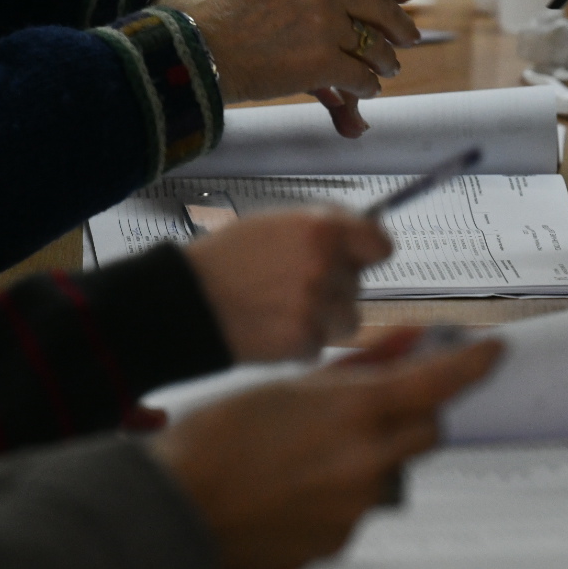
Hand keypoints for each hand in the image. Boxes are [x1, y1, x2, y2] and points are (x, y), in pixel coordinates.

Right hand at [150, 331, 502, 568]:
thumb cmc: (216, 441)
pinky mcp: (337, 544)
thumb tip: (402, 345)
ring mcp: (356, 510)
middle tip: (371, 405)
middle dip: (410, 416)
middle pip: (424, 433)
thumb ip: (350, 371)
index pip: (437, 385)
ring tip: (302, 455)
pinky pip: (354, 510)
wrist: (174, 517)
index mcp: (356, 413)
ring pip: (386, 474)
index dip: (469, 365)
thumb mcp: (282, 388)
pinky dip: (335, 495)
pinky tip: (288, 490)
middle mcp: (369, 464)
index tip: (492, 351)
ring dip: (366, 460)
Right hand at [178, 0, 421, 126]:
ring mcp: (324, 22)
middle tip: (407, 39)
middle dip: (400, 28)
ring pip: (376, 46)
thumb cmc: (232, 26)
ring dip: (385, 63)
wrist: (199, 52)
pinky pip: (362, 77)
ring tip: (384, 71)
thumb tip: (364, 26)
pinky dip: (366, 88)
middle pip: (382, 6)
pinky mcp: (322, 59)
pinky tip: (362, 91)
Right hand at [185, 210, 392, 361]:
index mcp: (321, 229)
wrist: (187, 301)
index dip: (367, 253)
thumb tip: (368, 232)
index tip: (356, 259)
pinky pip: (320, 345)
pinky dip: (301, 342)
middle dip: (334, 287)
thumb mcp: (275, 223)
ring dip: (324, 319)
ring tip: (284, 309)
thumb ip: (323, 227)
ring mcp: (315, 306)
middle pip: (358, 286)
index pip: (380, 245)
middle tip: (292, 285)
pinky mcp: (302, 341)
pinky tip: (272, 327)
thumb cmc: (229, 257)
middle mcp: (324, 266)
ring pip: (347, 320)